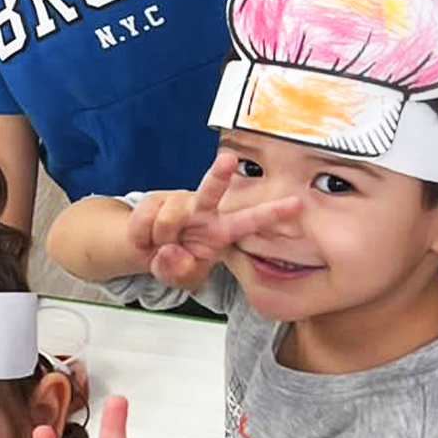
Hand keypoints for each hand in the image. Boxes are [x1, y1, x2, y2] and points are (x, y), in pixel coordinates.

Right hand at [130, 153, 298, 290]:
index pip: (250, 221)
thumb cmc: (175, 261)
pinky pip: (146, 220)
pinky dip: (142, 236)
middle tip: (228, 161)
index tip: (296, 203)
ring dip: (160, 238)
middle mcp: (203, 211)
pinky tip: (147, 238)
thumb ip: (180, 271)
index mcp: (221, 231)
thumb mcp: (182, 277)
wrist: (145, 251)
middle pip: (211, 191)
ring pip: (170, 218)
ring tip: (160, 246)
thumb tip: (170, 251)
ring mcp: (178, 203)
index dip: (272, 213)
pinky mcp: (154, 200)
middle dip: (219, 175)